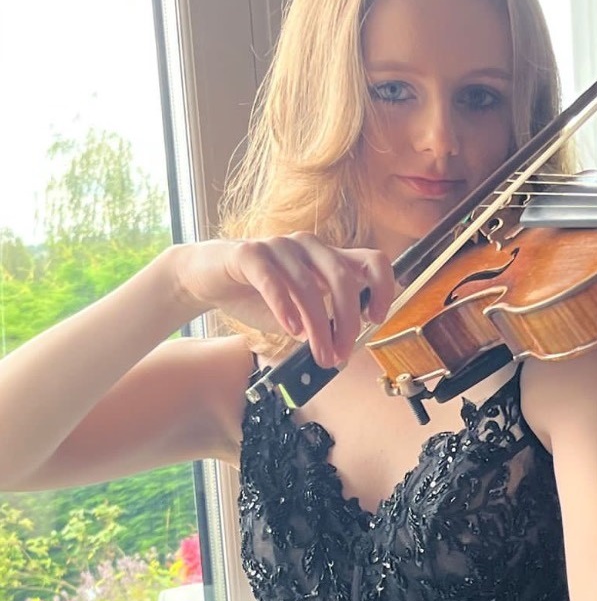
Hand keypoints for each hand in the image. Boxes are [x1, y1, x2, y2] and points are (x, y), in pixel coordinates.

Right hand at [172, 234, 394, 366]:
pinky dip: (286, 308)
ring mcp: (280, 246)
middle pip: (344, 278)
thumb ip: (322, 323)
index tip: (375, 319)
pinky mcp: (249, 253)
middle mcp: (309, 247)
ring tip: (318, 354)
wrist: (208, 279)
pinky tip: (291, 331)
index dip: (383, 288)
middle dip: (348, 322)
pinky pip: (273, 279)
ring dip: (319, 327)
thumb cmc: (258, 295)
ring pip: (310, 285)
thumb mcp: (299, 312)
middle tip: (341, 354)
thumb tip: (342, 351)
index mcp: (328, 258)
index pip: (373, 261)